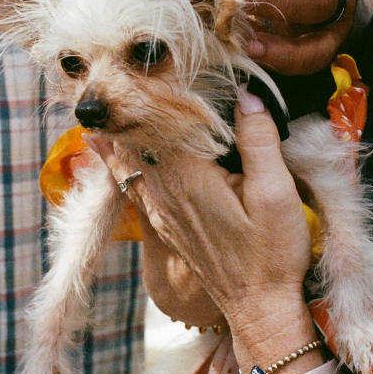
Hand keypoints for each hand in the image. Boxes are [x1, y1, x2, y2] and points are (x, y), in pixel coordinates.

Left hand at [90, 93, 314, 369]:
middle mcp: (163, 192)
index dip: (145, 92)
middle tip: (105, 75)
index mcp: (187, 177)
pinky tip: (106, 147)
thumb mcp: (276, 193)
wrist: (259, 308)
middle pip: (131, 141)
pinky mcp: (164, 223)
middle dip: (121, 109)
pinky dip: (116, 159)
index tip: (134, 65)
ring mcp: (159, 211)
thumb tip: (247, 95)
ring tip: (96, 102)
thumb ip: (258, 141)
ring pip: (125, 162)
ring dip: (114, 133)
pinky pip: (130, 182)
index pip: (154, 124)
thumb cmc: (272, 253)